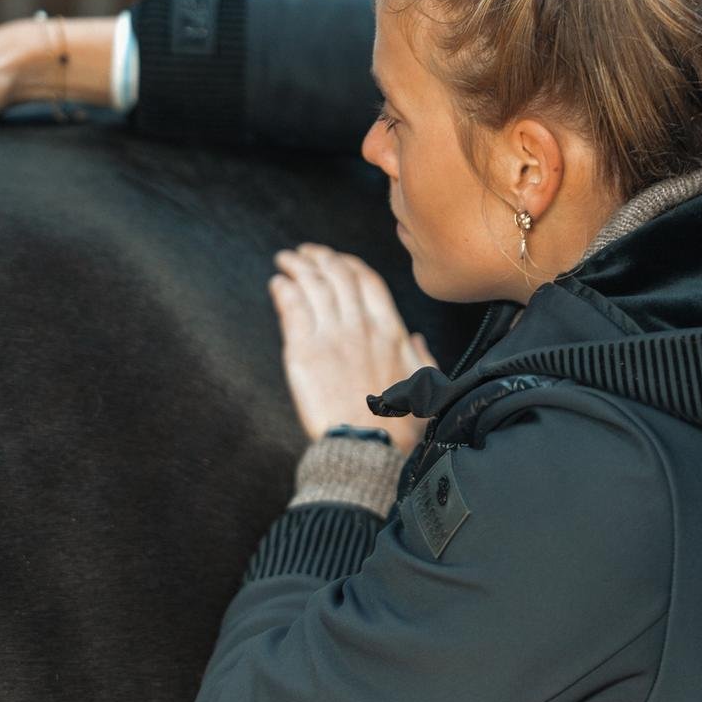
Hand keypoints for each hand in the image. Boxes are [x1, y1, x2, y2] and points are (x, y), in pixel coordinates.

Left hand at [268, 242, 437, 453]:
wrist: (368, 448)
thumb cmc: (396, 425)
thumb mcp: (423, 385)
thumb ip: (420, 356)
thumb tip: (416, 338)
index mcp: (390, 331)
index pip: (367, 281)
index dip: (348, 264)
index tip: (336, 259)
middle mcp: (360, 326)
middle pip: (337, 275)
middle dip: (319, 257)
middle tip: (305, 253)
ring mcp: (331, 336)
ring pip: (313, 285)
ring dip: (297, 266)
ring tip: (285, 260)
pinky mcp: (304, 351)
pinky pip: (292, 308)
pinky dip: (284, 290)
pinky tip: (277, 283)